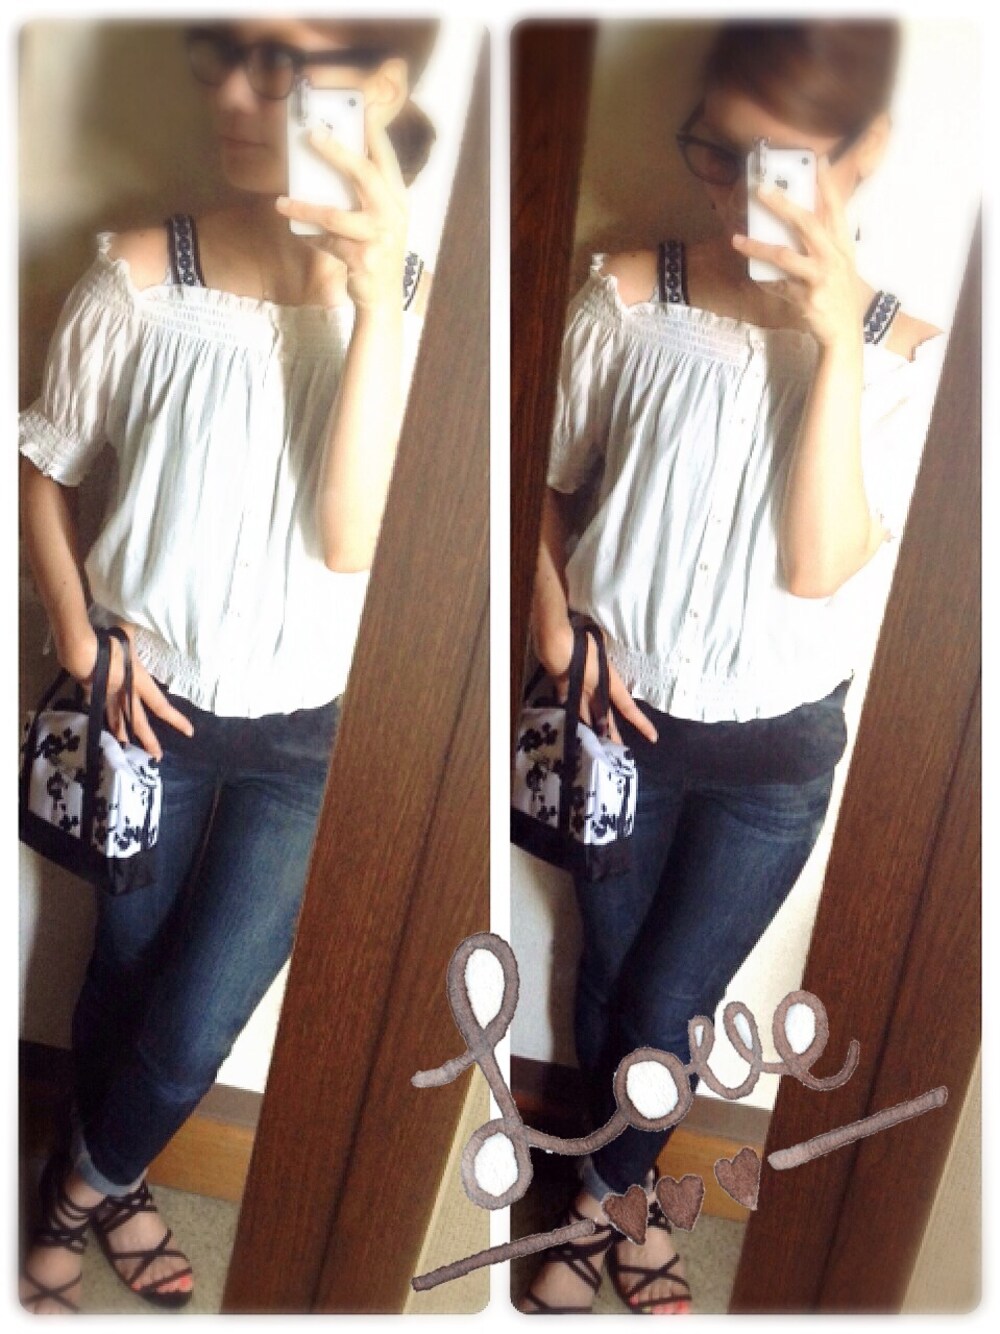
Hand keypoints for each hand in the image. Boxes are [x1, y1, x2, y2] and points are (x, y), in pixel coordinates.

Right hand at [70, 621, 193, 760]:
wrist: (76, 648)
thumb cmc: (106, 640)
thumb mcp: (131, 631)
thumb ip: (140, 631)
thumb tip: (151, 616)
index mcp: (137, 682)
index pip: (161, 705)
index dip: (176, 720)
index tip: (189, 732)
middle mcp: (123, 693)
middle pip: (138, 721)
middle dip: (148, 740)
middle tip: (157, 757)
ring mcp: (104, 694)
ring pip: (115, 718)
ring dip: (121, 732)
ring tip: (125, 745)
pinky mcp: (89, 690)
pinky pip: (99, 705)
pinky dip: (103, 713)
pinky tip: (104, 718)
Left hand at [274, 104, 407, 311]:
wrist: (382, 299)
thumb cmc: (375, 252)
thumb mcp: (377, 219)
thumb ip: (363, 193)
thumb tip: (330, 161)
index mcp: (397, 198)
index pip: (386, 157)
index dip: (372, 131)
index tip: (358, 106)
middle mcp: (392, 214)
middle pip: (364, 174)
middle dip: (337, 151)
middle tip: (312, 134)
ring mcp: (380, 237)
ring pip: (336, 214)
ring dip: (305, 206)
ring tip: (284, 201)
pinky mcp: (363, 259)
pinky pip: (328, 242)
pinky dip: (312, 238)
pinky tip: (301, 234)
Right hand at [543, 624, 657, 745]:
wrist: (553, 642)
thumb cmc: (581, 641)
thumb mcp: (601, 645)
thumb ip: (605, 649)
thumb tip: (607, 641)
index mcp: (607, 683)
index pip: (628, 707)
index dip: (641, 722)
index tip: (653, 737)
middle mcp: (593, 693)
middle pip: (605, 720)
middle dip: (612, 736)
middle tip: (618, 751)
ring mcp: (576, 694)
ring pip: (586, 718)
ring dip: (590, 731)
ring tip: (594, 744)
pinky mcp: (561, 690)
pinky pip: (569, 706)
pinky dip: (571, 713)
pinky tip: (571, 721)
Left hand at [731, 156, 860, 350]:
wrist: (845, 332)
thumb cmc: (837, 293)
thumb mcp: (838, 264)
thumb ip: (822, 243)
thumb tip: (795, 221)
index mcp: (843, 245)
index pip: (836, 209)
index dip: (827, 184)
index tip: (819, 161)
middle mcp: (834, 257)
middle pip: (807, 223)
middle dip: (783, 204)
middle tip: (762, 189)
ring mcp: (821, 278)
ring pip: (784, 255)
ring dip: (757, 246)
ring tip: (737, 240)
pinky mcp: (807, 298)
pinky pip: (777, 285)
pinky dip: (762, 280)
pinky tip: (750, 275)